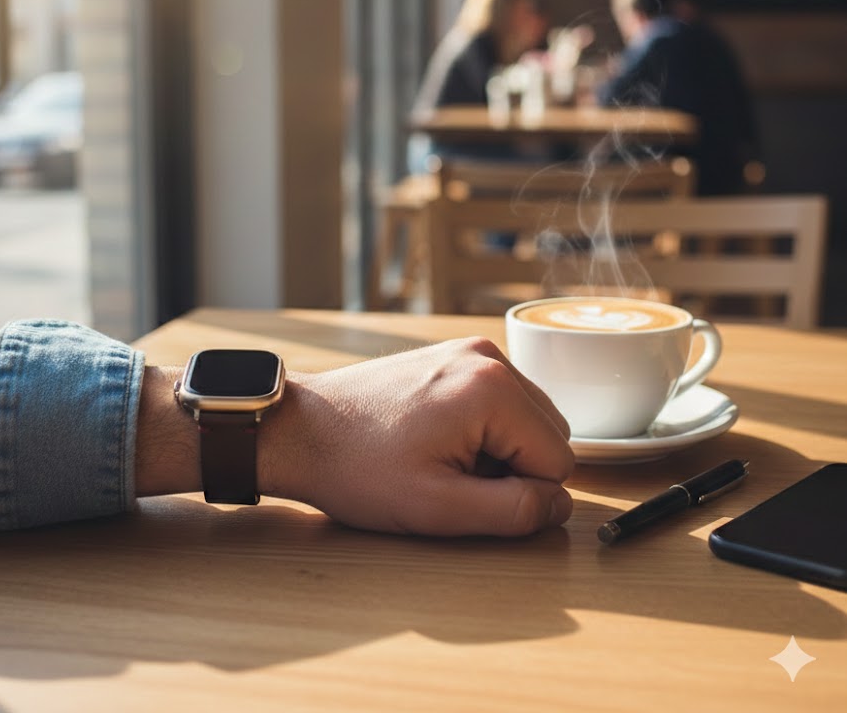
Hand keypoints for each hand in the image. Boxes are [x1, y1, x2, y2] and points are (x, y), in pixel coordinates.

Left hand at [259, 337, 573, 536]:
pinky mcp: (452, 354)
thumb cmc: (358, 468)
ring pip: (527, 417)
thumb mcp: (439, 509)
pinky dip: (481, 427)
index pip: (558, 461)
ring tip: (440, 457)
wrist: (301, 431)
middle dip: (512, 466)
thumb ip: (514, 512)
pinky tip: (434, 438)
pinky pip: (499, 399)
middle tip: (450, 476)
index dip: (519, 493)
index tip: (463, 491)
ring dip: (498, 448)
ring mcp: (468, 350)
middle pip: (549, 433)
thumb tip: (560, 505)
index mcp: (492, 388)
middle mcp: (488, 356)